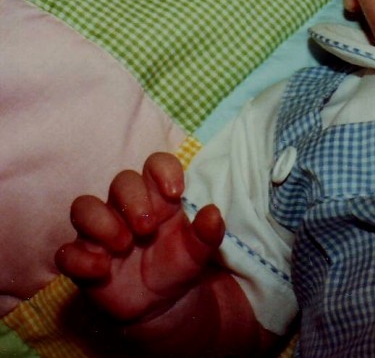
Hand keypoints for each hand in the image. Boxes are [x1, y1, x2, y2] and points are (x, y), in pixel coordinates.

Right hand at [55, 153, 225, 322]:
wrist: (159, 304)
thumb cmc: (176, 266)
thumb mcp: (198, 253)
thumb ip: (207, 234)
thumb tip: (212, 213)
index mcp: (158, 199)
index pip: (155, 164)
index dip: (162, 170)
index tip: (175, 193)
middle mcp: (125, 209)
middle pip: (121, 181)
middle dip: (133, 200)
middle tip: (148, 228)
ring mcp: (100, 233)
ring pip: (84, 207)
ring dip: (102, 222)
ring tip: (124, 245)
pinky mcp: (82, 260)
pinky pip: (66, 252)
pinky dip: (80, 259)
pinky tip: (103, 270)